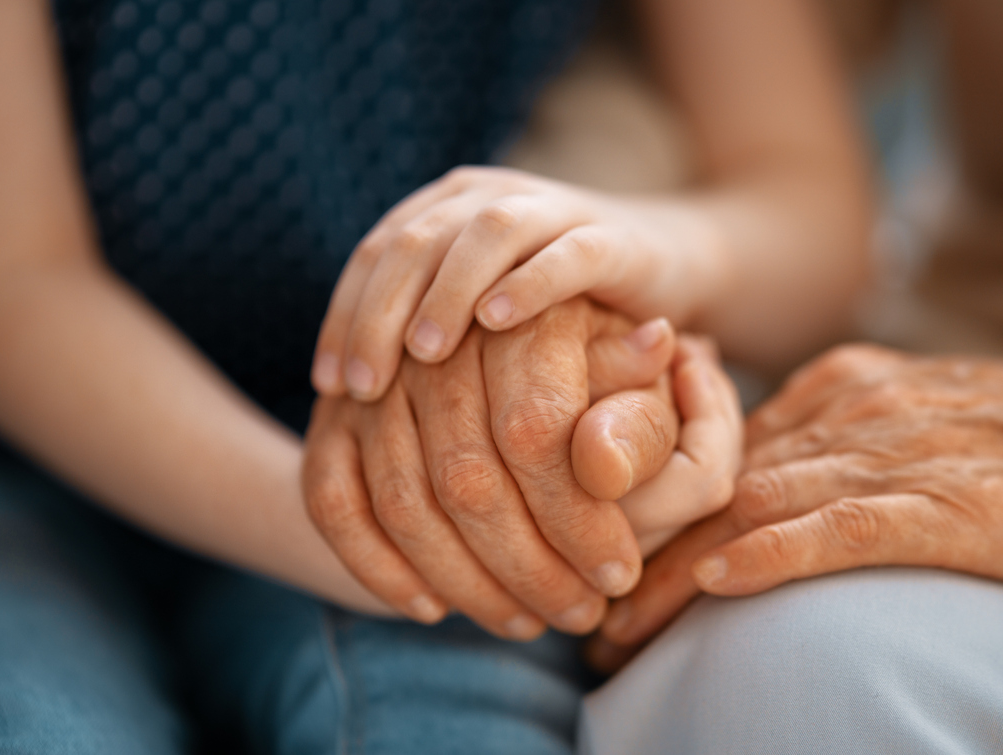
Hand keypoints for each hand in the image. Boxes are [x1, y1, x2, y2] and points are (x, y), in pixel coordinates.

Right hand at [303, 299, 740, 639]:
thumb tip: (621, 434)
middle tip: (582, 613)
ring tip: (527, 622)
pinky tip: (434, 608)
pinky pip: (333, 504)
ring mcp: (371, 384)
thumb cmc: (598, 381)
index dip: (579, 515)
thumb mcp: (642, 388)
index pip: (535, 430)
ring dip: (467, 580)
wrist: (507, 348)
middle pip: (468, 476)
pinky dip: (379, 566)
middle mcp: (434, 341)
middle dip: (531, 565)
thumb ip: (642, 414)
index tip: (620, 572)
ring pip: (403, 500)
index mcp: (520, 318)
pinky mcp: (328, 423)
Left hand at [309, 166, 718, 399]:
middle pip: (416, 241)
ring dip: (447, 292)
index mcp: (449, 211)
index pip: (376, 254)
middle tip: (362, 383)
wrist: (674, 268)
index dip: (345, 316)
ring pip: (485, 235)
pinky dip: (528, 283)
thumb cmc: (561, 312)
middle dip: (380, 313)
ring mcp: (554, 211)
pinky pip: (566, 252)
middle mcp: (492, 199)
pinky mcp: (613, 238)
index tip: (328, 386)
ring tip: (423, 353)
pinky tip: (497, 323)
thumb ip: (426, 338)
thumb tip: (338, 402)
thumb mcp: (483, 323)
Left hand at [590, 344, 1002, 667]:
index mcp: (842, 388)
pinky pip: (844, 525)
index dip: (649, 511)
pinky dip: (776, 552)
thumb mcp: (917, 418)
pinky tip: (720, 583)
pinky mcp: (949, 502)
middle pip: (717, 482)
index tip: (599, 562)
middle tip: (582, 615)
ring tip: (618, 631)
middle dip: (641, 550)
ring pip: (758, 506)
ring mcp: (899, 452)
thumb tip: (762, 484)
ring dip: (678, 572)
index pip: (718, 451)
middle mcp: (854, 411)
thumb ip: (840, 439)